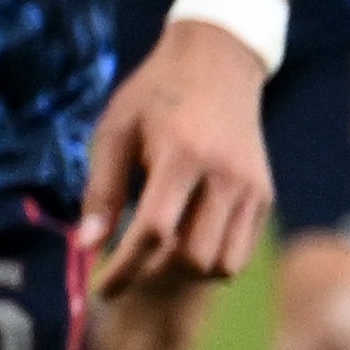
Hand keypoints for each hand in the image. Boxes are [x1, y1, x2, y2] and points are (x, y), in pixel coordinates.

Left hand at [85, 26, 273, 297]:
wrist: (217, 63)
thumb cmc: (155, 95)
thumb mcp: (115, 130)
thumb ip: (102, 188)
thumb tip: (85, 246)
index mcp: (183, 155)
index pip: (156, 231)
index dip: (125, 267)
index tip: (101, 287)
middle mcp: (226, 176)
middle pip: (192, 257)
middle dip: (153, 273)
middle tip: (126, 266)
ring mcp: (252, 188)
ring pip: (222, 265)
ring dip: (184, 272)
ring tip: (156, 253)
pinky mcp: (264, 195)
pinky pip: (239, 252)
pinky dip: (210, 261)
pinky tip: (183, 242)